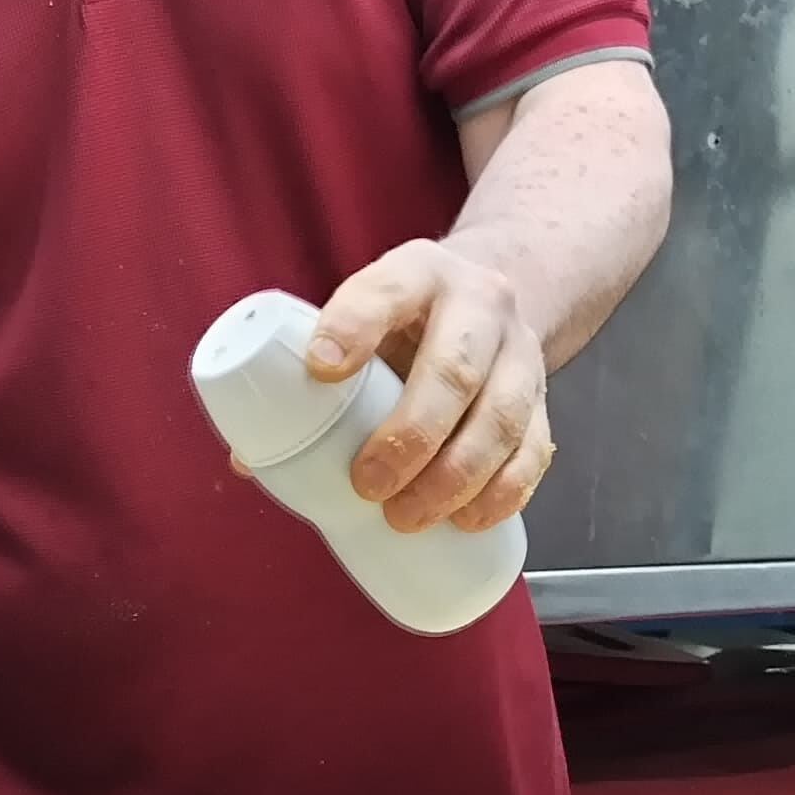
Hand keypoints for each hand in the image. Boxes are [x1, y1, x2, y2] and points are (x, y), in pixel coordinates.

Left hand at [303, 236, 554, 533]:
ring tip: (407, 518)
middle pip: (454, 370)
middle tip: (367, 485)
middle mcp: (480, 305)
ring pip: (501, 418)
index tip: (319, 370)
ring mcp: (520, 353)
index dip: (354, 327)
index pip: (388, 291)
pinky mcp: (544, 401)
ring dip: (455, 478)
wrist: (490, 301)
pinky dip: (503, 493)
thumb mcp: (365, 318)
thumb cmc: (406, 323)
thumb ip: (314, 379)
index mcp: (420, 273)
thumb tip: (250, 462)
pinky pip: (534, 452)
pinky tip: (467, 521)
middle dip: (411, 437)